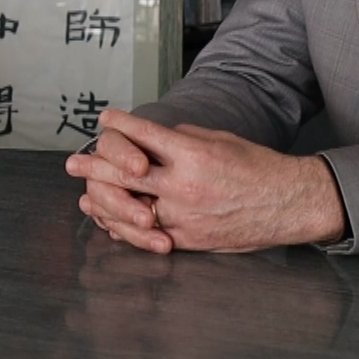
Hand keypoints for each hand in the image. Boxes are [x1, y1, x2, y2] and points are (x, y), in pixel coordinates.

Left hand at [65, 109, 345, 253]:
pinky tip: (112, 221)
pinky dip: (129, 227)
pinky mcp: (188, 239)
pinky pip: (150, 234)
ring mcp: (184, 215)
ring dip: (105, 200)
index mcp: (192, 154)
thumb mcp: (219, 140)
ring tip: (85, 196)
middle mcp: (184, 185)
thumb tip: (152, 140)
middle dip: (96, 165)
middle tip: (72, 162)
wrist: (286, 203)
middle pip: (126, 173)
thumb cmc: (255, 166)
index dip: (121, 125)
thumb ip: (182, 139)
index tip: (104, 118)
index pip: (145, 135)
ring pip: (132, 208)